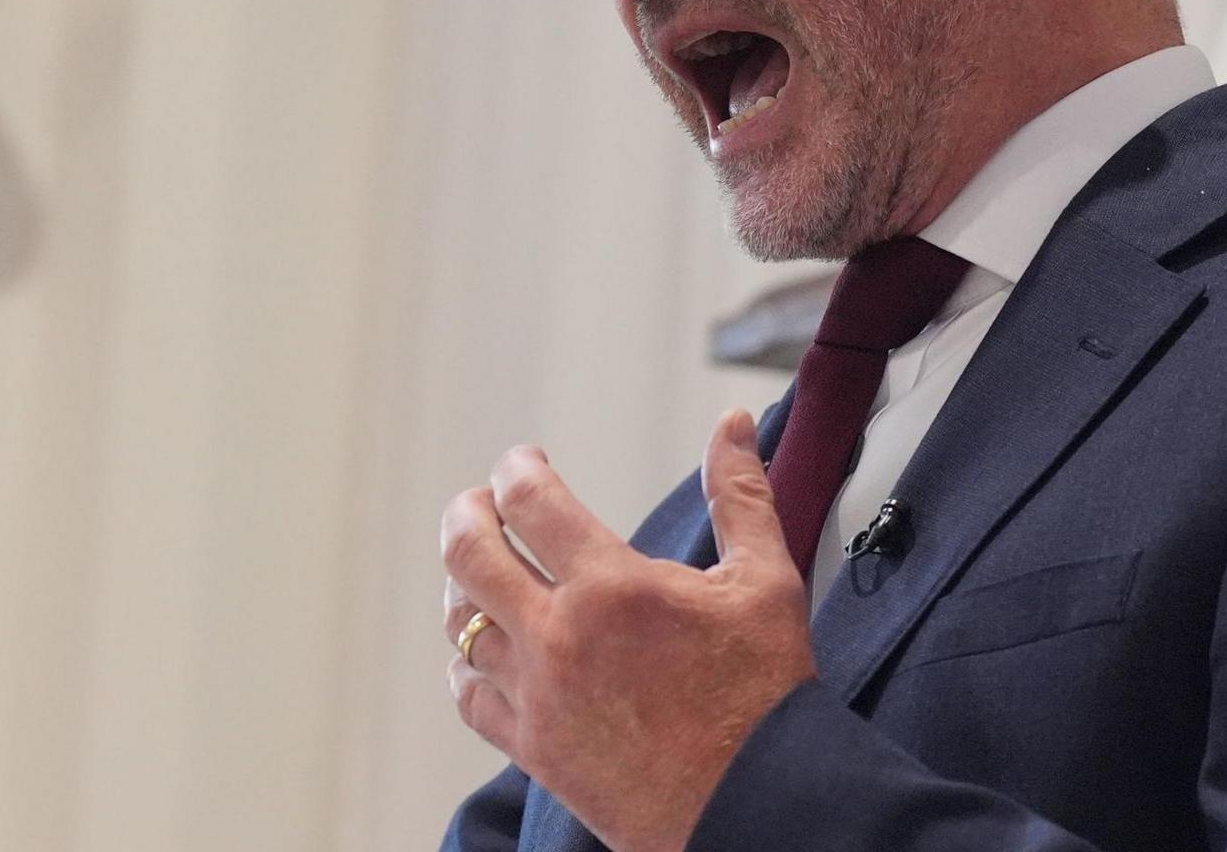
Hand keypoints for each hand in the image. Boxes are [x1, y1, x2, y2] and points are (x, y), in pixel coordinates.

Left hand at [441, 409, 815, 851]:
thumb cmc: (765, 694)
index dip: (518, 468)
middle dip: (466, 514)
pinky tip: (479, 649)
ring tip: (480, 567)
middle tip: (479, 502)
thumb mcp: (766, 579)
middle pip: (470, 555)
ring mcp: (538, 697)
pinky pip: (468, 695)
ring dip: (464, 584)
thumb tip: (731, 424)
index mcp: (614, 587)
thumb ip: (741, 493)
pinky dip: (464, 662)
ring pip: (461, 624)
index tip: (524, 462)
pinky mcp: (533, 748)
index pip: (532, 501)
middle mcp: (560, 637)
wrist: (754, 801)